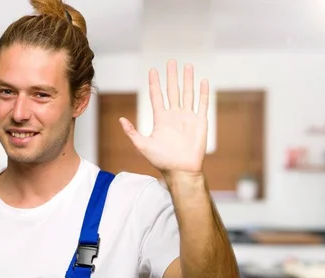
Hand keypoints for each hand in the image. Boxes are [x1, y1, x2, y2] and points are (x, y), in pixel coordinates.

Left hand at [119, 60, 208, 175]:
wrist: (180, 170)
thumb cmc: (161, 160)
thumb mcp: (142, 145)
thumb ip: (132, 132)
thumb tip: (120, 120)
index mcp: (161, 118)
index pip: (157, 96)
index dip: (155, 83)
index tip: (152, 70)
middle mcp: (174, 115)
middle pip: (173, 90)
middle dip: (172, 76)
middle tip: (171, 61)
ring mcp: (188, 117)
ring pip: (188, 93)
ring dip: (188, 80)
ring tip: (187, 66)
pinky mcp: (200, 122)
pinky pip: (202, 104)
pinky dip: (203, 92)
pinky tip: (204, 81)